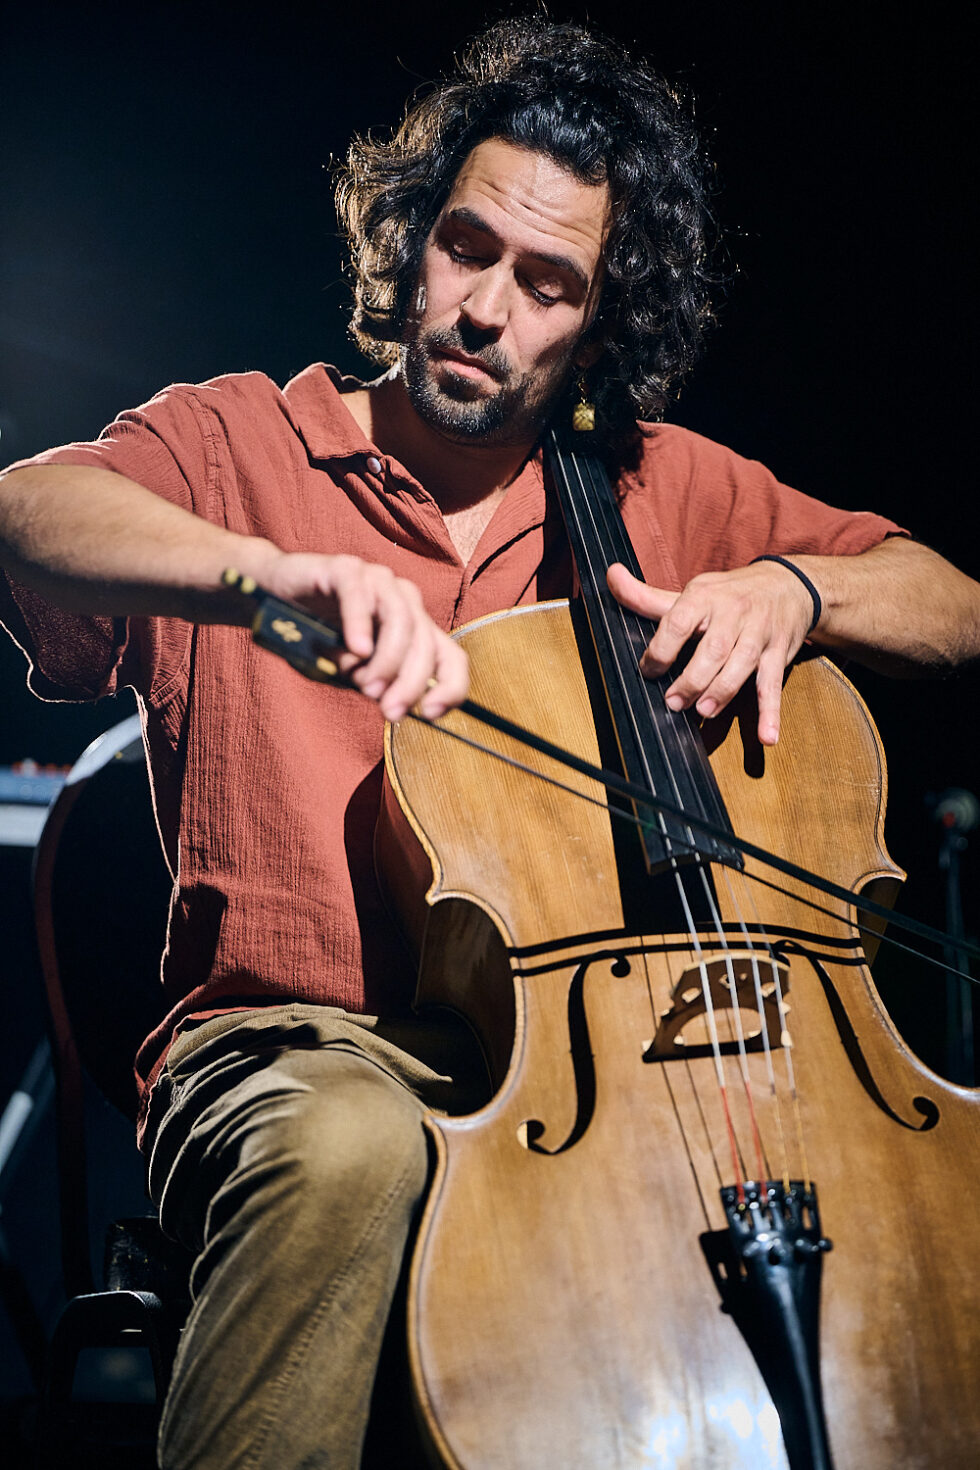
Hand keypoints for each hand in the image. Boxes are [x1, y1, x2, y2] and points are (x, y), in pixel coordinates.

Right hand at [255, 551, 467, 720]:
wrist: (272, 598)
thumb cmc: (315, 637)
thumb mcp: (350, 673)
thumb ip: (373, 684)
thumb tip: (391, 702)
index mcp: (414, 628)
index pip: (451, 658)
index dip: (451, 688)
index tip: (429, 715)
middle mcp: (404, 600)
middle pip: (426, 643)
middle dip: (411, 683)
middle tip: (389, 711)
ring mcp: (378, 580)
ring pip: (401, 619)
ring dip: (388, 660)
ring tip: (367, 685)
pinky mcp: (346, 568)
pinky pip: (360, 595)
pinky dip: (361, 624)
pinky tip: (355, 650)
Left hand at [607, 560, 815, 745]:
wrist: (788, 585)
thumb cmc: (730, 594)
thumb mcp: (691, 593)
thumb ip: (648, 598)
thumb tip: (611, 576)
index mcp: (704, 597)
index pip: (680, 621)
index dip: (662, 648)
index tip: (648, 670)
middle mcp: (733, 613)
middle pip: (713, 648)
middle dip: (692, 678)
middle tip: (673, 702)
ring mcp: (759, 633)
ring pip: (742, 664)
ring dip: (722, 691)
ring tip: (703, 711)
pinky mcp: (778, 653)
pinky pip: (773, 684)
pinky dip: (771, 712)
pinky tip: (767, 736)